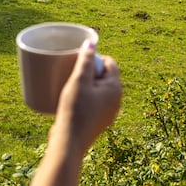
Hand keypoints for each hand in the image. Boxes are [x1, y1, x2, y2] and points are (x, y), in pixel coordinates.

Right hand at [52, 39, 122, 153]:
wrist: (69, 143)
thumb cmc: (75, 110)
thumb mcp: (79, 81)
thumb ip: (86, 60)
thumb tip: (91, 42)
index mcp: (115, 88)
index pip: (109, 63)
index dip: (94, 58)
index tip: (78, 62)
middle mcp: (116, 100)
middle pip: (104, 75)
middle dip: (89, 72)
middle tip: (72, 74)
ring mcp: (108, 112)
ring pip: (98, 89)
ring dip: (86, 84)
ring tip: (70, 86)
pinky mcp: (99, 120)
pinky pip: (94, 101)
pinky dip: (85, 97)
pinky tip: (72, 100)